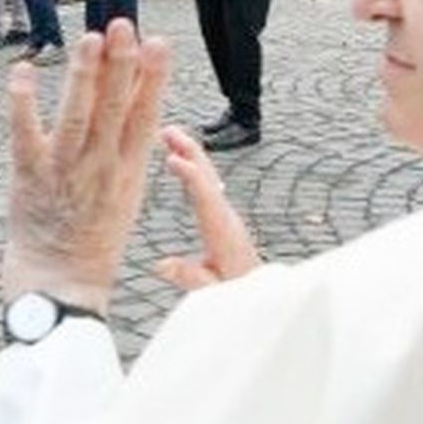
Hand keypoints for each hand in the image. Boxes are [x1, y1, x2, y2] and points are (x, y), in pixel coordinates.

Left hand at [3, 21, 171, 314]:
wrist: (60, 283)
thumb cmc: (93, 235)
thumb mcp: (127, 191)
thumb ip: (131, 148)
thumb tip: (140, 101)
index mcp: (128, 171)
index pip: (144, 116)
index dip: (152, 78)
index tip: (158, 42)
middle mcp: (100, 168)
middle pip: (113, 109)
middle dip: (120, 65)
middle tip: (123, 24)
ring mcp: (64, 172)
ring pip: (76, 117)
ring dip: (84, 77)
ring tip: (90, 38)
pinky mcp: (29, 177)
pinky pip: (25, 134)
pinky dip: (23, 103)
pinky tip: (23, 71)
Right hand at [155, 126, 261, 289]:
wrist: (261, 293)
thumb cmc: (236, 290)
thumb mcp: (212, 290)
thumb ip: (190, 277)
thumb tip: (161, 265)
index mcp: (222, 231)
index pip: (205, 197)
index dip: (190, 176)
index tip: (172, 159)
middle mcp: (226, 216)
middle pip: (208, 176)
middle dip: (189, 151)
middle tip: (168, 130)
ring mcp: (226, 214)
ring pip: (208, 176)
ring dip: (190, 154)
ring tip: (169, 136)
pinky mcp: (224, 216)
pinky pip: (207, 184)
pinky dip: (194, 167)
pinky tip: (183, 161)